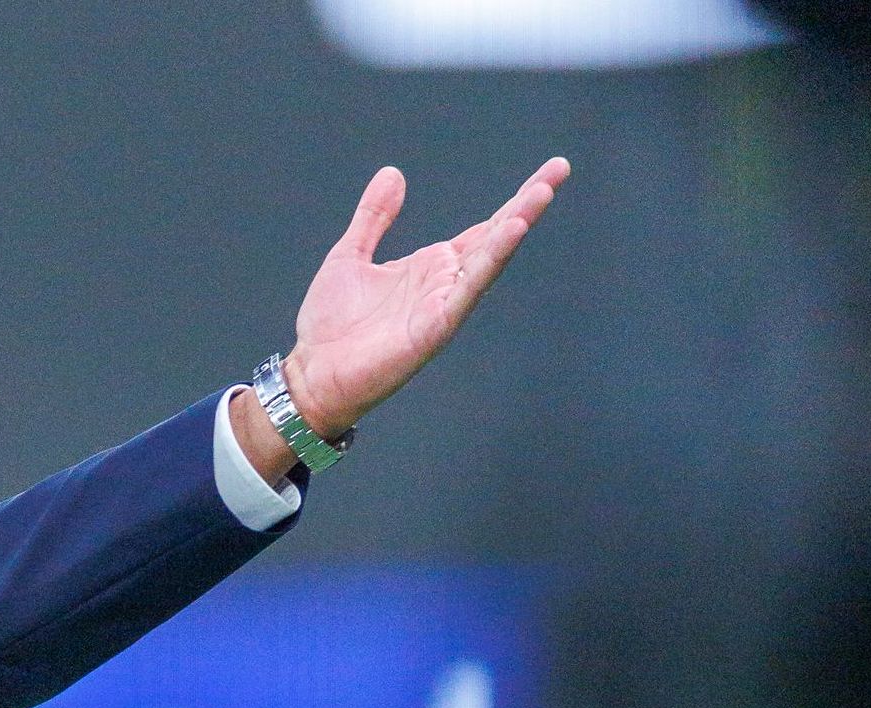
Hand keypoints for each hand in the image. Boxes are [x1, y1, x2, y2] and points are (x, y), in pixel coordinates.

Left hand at [279, 158, 567, 440]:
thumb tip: (393, 173)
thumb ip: (374, 217)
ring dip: (516, 226)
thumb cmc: (330, 324)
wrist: (310, 375)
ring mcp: (444, 305)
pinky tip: (510, 232)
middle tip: (560, 168)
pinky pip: (469, 288)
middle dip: (528, 202)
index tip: (551, 170)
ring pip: (489, 259)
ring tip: (541, 192)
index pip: (485, 227)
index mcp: (432, 266)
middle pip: (497, 236)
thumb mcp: (350, 255)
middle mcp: (445, 283)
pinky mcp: (435, 327)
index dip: (517, 199)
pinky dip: (491, 260)